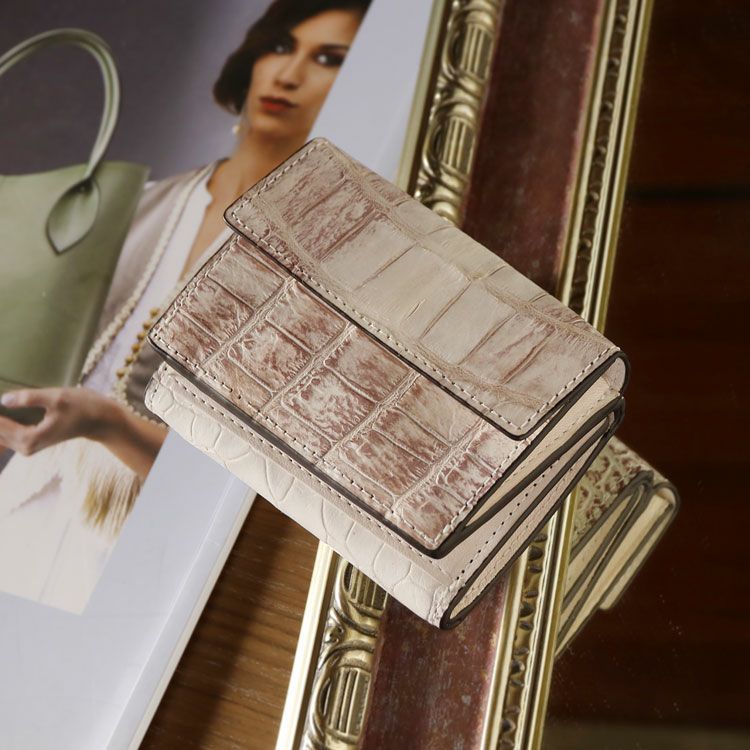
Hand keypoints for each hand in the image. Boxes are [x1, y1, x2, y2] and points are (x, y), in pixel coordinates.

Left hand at [0, 386, 117, 455]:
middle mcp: (25, 447)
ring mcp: (26, 446)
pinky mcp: (28, 441)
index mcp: (29, 438)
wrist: (100, 420)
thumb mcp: (57, 398)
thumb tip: (3, 400)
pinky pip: (4, 436)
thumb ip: (29, 398)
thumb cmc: (82, 407)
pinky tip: (1, 414)